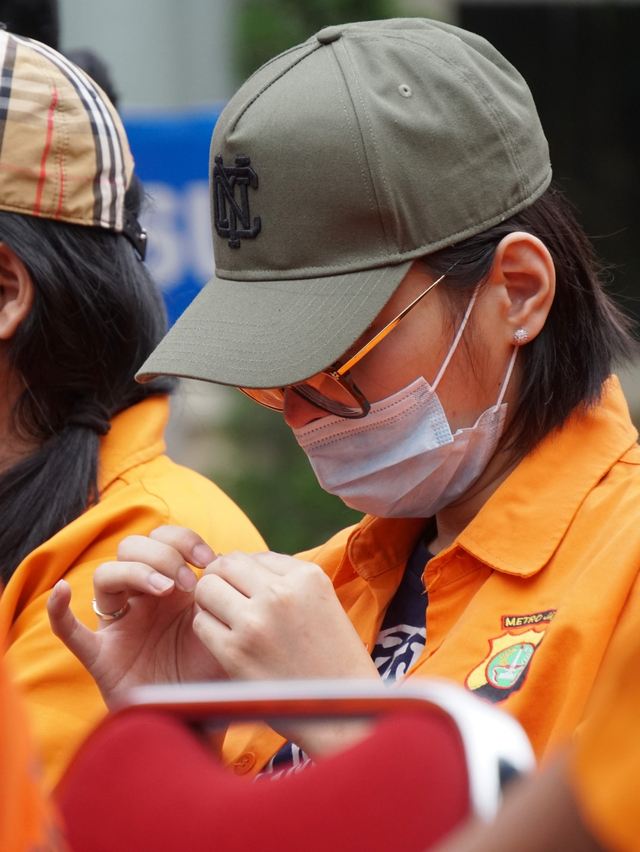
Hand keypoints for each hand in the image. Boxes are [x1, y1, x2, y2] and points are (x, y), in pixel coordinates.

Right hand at [47, 526, 227, 704]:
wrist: (201, 717)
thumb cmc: (212, 669)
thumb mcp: (224, 623)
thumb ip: (224, 592)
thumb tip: (228, 558)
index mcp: (171, 584)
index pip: (163, 538)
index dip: (183, 539)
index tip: (208, 559)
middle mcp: (141, 598)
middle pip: (132, 548)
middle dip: (163, 555)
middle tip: (189, 581)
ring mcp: (119, 625)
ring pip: (106, 575)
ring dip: (136, 572)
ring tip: (166, 590)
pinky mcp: (101, 655)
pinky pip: (70, 631)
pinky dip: (59, 611)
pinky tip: (61, 592)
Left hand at [191, 551, 379, 754]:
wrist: (345, 713)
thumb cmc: (333, 657)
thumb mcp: (323, 602)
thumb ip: (286, 579)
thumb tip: (235, 563)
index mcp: (308, 576)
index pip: (254, 556)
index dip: (245, 574)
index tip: (250, 594)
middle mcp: (281, 593)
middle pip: (225, 564)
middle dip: (220, 579)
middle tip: (226, 600)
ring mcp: (256, 622)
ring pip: (206, 589)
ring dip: (210, 602)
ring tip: (225, 619)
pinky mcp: (236, 653)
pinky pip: (201, 624)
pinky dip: (207, 628)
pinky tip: (226, 641)